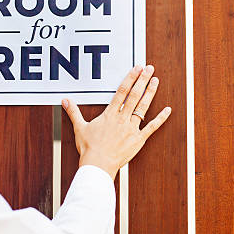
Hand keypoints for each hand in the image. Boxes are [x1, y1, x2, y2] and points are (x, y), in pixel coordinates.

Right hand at [62, 65, 171, 179]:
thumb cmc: (89, 148)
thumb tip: (64, 101)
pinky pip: (152, 127)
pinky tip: (168, 109)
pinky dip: (161, 118)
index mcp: (110, 114)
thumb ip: (74, 112)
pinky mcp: (138, 139)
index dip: (130, 78)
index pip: (122, 91)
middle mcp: (122, 118)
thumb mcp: (79, 128)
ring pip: (143, 107)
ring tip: (156, 81)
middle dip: (142, 80)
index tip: (137, 68)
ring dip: (150, 93)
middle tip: (150, 68)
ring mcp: (131, 128)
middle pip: (134, 95)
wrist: (98, 165)